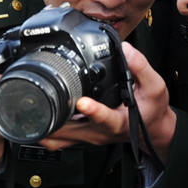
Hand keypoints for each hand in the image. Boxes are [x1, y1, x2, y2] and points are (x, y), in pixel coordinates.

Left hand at [40, 42, 177, 159]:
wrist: (152, 130)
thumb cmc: (152, 110)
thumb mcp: (156, 87)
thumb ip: (141, 67)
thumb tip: (125, 48)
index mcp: (120, 121)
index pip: (106, 118)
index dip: (93, 111)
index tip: (82, 102)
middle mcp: (101, 132)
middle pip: (72, 132)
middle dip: (54, 120)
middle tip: (38, 105)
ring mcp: (90, 137)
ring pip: (61, 138)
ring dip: (45, 126)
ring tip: (31, 110)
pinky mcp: (83, 137)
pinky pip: (60, 138)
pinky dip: (47, 129)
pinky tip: (38, 115)